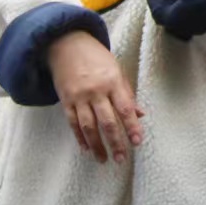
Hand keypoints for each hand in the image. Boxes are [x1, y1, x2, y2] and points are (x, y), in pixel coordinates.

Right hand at [48, 30, 143, 165]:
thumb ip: (127, 93)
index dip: (131, 126)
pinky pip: (73, 122)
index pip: (125, 108)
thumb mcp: (116, 70)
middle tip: (121, 158)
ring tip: (102, 159)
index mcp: (112, 82)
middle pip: (107, 121)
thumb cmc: (95, 58)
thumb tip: (140, 114)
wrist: (66, 45)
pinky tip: (86, 148)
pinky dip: (79, 137)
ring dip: (96, 145)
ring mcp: (79, 97)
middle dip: (115, 142)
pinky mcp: (66, 100)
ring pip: (88, 126)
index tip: (137, 142)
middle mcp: (96, 91)